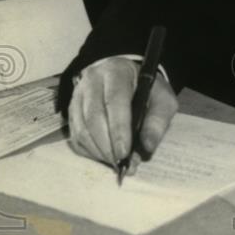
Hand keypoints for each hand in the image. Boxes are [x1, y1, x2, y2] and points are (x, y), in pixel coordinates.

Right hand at [67, 56, 177, 174]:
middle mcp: (92, 80)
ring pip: (81, 128)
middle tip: (120, 162)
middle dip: (107, 145)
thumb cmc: (146, 90)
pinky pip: (75, 135)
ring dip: (97, 150)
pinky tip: (104, 156)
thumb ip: (158, 120)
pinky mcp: (72, 110)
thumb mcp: (162, 99)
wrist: (128, 78)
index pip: (114, 100)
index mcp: (117, 72)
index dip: (118, 129)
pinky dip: (89, 151)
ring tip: (114, 161)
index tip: (125, 152)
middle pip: (93, 116)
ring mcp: (78, 95)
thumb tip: (147, 146)